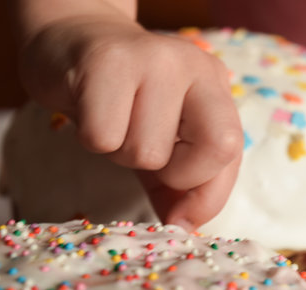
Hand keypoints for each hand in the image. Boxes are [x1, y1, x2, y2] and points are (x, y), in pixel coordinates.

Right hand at [19, 16, 242, 230]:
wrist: (73, 44)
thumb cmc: (121, 101)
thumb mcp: (161, 142)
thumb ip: (180, 186)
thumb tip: (183, 229)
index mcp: (214, 86)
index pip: (232, 150)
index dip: (207, 195)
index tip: (178, 217)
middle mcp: (194, 66)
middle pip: (214, 148)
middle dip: (171, 171)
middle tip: (141, 148)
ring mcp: (155, 59)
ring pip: (148, 150)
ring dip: (121, 151)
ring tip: (111, 122)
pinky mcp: (107, 62)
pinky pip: (104, 136)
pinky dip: (92, 139)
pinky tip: (88, 112)